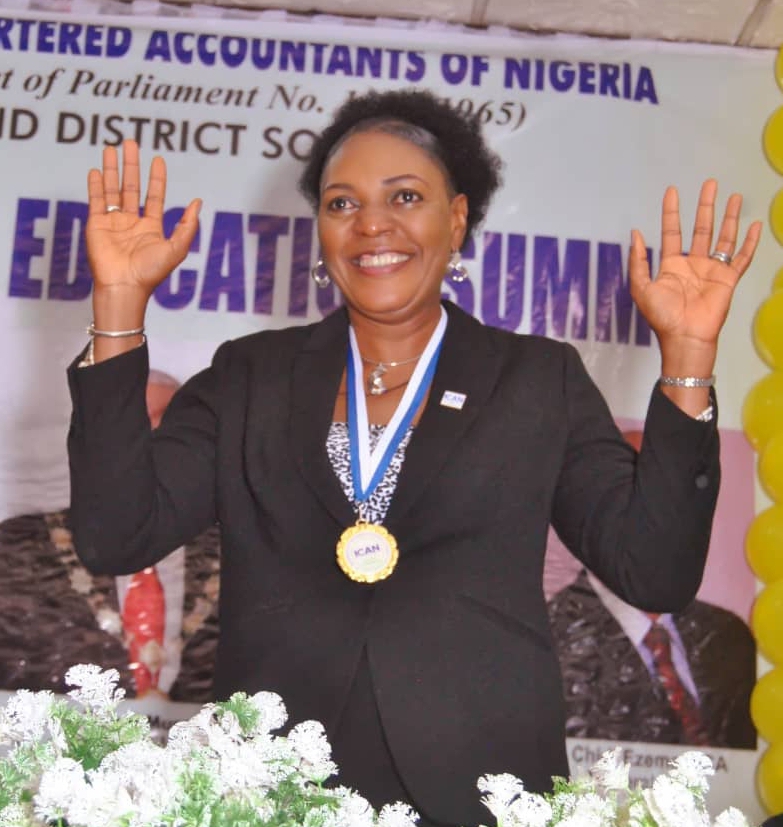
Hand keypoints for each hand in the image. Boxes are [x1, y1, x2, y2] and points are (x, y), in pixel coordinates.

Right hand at [86, 139, 200, 308]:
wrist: (125, 286)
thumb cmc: (151, 272)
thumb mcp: (176, 248)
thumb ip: (187, 225)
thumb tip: (198, 202)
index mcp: (151, 227)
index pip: (154, 196)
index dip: (157, 178)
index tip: (158, 159)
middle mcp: (132, 223)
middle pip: (131, 187)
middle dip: (131, 165)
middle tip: (131, 142)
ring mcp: (113, 223)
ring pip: (112, 189)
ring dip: (112, 169)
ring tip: (112, 147)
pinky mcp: (96, 225)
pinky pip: (95, 201)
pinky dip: (96, 185)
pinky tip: (97, 170)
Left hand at [629, 179, 761, 360]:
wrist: (684, 337)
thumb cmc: (661, 316)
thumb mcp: (641, 287)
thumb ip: (638, 261)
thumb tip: (635, 233)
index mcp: (671, 265)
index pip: (672, 231)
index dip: (671, 211)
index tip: (673, 191)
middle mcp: (693, 264)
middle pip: (701, 228)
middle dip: (705, 206)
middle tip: (710, 183)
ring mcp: (712, 270)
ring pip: (723, 237)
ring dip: (729, 217)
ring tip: (734, 196)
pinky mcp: (729, 279)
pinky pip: (742, 258)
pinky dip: (750, 242)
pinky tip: (754, 225)